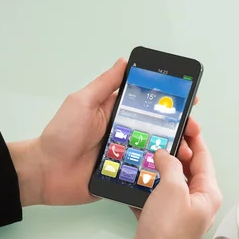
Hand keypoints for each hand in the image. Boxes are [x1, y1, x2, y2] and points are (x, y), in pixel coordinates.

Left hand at [9, 58, 199, 205]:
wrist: (46, 172)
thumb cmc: (60, 135)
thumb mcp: (82, 102)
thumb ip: (104, 84)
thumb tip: (124, 61)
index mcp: (116, 113)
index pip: (148, 104)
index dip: (168, 102)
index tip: (189, 99)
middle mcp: (124, 134)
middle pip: (158, 130)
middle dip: (178, 128)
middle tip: (192, 129)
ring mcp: (125, 156)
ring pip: (156, 153)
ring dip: (172, 151)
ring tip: (186, 152)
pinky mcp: (123, 177)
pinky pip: (145, 175)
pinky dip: (158, 175)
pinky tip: (172, 173)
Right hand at [121, 134, 221, 238]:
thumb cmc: (167, 233)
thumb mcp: (172, 189)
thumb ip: (170, 165)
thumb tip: (164, 154)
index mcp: (206, 193)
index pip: (203, 157)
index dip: (194, 137)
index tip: (185, 122)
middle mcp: (195, 202)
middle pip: (187, 168)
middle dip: (175, 150)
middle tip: (160, 136)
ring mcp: (177, 213)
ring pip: (169, 182)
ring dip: (158, 168)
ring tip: (146, 152)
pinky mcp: (160, 222)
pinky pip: (155, 197)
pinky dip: (146, 187)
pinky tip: (135, 179)